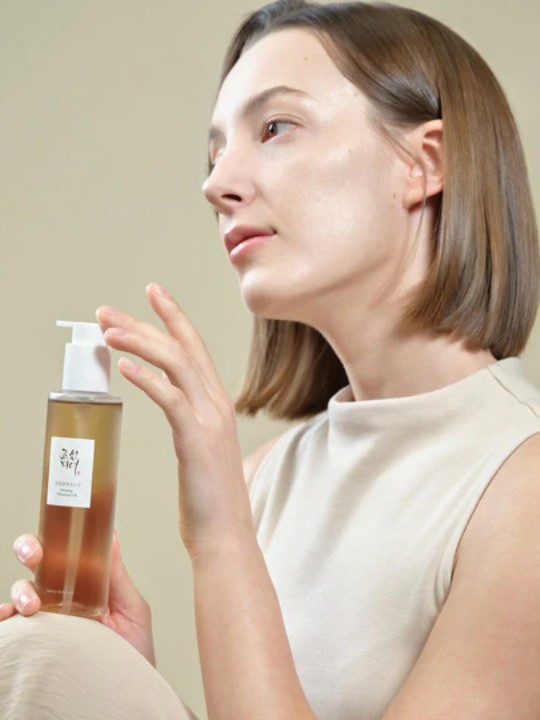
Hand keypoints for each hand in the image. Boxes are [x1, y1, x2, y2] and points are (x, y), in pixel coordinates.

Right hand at [0, 531, 156, 666]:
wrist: (127, 691)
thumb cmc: (133, 653)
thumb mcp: (131, 609)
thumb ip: (118, 575)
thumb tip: (112, 534)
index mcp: (84, 582)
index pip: (62, 551)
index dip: (51, 537)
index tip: (51, 534)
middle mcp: (62, 597)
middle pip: (36, 565)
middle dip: (28, 551)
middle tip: (34, 557)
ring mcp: (48, 620)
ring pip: (21, 592)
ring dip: (20, 592)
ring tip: (31, 607)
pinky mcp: (37, 644)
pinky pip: (12, 630)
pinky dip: (3, 620)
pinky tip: (7, 619)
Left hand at [96, 283, 253, 556]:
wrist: (226, 536)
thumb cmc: (209, 501)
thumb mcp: (204, 451)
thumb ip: (194, 425)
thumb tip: (178, 412)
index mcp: (217, 404)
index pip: (194, 349)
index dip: (173, 317)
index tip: (153, 294)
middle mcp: (217, 404)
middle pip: (182, 347)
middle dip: (145, 321)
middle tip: (107, 311)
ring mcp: (210, 420)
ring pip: (175, 364)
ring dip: (139, 342)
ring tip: (107, 330)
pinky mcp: (196, 440)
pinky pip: (170, 398)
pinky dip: (147, 378)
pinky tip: (124, 366)